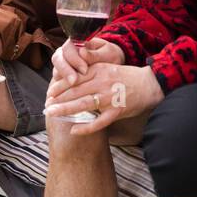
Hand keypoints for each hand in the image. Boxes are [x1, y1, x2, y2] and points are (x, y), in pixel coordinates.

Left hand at [45, 64, 162, 135]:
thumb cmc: (127, 76)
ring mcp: (110, 98)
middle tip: (46, 106)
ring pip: (83, 104)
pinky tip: (74, 130)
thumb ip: (91, 68)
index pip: (75, 78)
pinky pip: (99, 122)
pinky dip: (86, 127)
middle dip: (58, 99)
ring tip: (52, 114)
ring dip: (65, 110)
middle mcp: (103, 83)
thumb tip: (72, 73)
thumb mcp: (108, 66)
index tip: (49, 92)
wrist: (150, 84)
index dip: (60, 86)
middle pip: (75, 91)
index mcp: (99, 70)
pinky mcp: (117, 112)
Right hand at [50, 36, 124, 88]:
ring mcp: (64, 66)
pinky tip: (66, 97)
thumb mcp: (107, 54)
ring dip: (62, 82)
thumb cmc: (110, 57)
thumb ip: (95, 54)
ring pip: (56, 72)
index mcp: (77, 43)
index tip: (84, 70)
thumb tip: (82, 52)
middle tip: (74, 81)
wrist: (113, 66)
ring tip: (71, 90)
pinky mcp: (64, 78)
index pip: (68, 48)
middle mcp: (67, 54)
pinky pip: (58, 84)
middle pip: (57, 59)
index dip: (74, 59)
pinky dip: (61, 90)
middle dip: (65, 71)